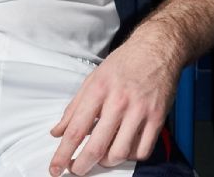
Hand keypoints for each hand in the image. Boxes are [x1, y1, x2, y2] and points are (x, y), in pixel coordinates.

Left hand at [48, 37, 179, 175]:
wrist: (157, 49)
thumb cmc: (124, 63)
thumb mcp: (93, 79)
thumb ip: (74, 108)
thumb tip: (57, 131)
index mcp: (98, 90)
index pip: (76, 129)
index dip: (63, 154)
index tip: (56, 168)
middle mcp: (119, 101)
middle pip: (97, 147)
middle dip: (82, 166)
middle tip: (76, 169)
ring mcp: (140, 110)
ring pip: (120, 153)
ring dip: (107, 162)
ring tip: (102, 157)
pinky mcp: (157, 117)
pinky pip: (143, 150)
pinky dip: (131, 156)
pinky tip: (125, 148)